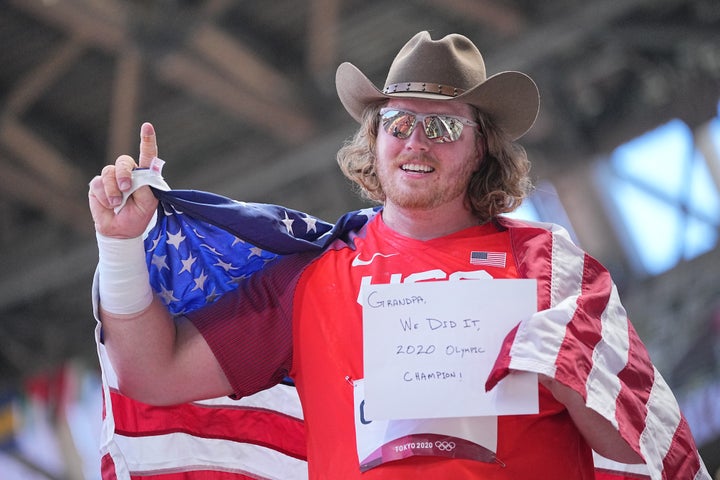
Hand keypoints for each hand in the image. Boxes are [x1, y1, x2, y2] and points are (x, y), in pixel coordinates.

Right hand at [88, 122, 160, 237]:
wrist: (120, 230)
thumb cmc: (138, 216)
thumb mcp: (149, 205)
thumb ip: (146, 189)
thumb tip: (135, 176)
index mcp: (145, 175)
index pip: (147, 155)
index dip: (147, 141)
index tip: (147, 126)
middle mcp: (129, 173)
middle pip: (124, 162)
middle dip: (124, 174)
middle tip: (125, 188)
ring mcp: (112, 177)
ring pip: (109, 172)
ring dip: (113, 190)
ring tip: (116, 203)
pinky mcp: (98, 184)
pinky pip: (98, 184)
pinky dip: (104, 196)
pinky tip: (109, 205)